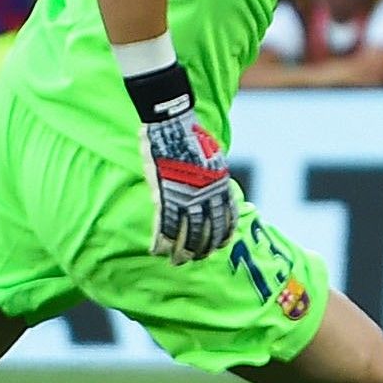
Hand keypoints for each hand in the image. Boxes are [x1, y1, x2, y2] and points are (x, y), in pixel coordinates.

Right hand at [141, 103, 237, 264]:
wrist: (173, 121)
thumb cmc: (190, 136)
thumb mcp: (213, 159)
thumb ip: (214, 179)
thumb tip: (216, 191)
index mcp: (220, 186)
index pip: (226, 220)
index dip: (221, 238)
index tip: (217, 249)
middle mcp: (207, 195)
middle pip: (206, 233)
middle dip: (199, 250)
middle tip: (192, 261)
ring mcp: (185, 196)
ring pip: (185, 234)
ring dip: (179, 251)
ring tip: (175, 261)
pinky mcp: (164, 194)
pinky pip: (164, 225)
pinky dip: (160, 240)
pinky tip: (155, 250)